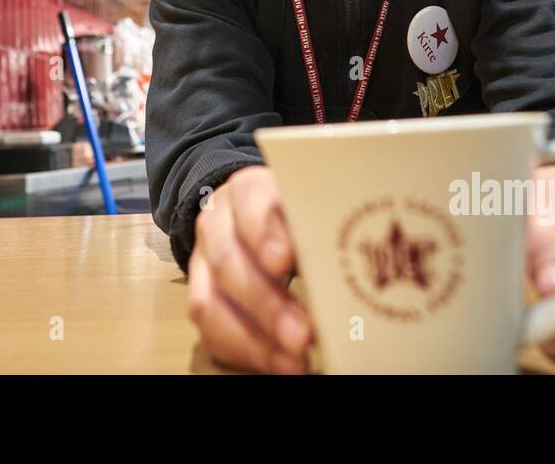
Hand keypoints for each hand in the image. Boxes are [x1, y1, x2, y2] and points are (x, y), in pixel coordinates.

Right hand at [186, 166, 313, 373]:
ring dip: (252, 338)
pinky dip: (243, 352)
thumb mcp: (308, 206)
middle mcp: (216, 224)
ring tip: (292, 360)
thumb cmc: (294, 216)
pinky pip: (209, 330)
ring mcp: (201, 262)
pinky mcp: (201, 297)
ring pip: (209, 301)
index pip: (251, 203)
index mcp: (247, 191)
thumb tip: (354, 260)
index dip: (265, 233)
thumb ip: (319, 223)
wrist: (251, 216)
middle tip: (301, 333)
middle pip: (228, 260)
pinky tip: (279, 364)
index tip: (284, 261)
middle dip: (265, 302)